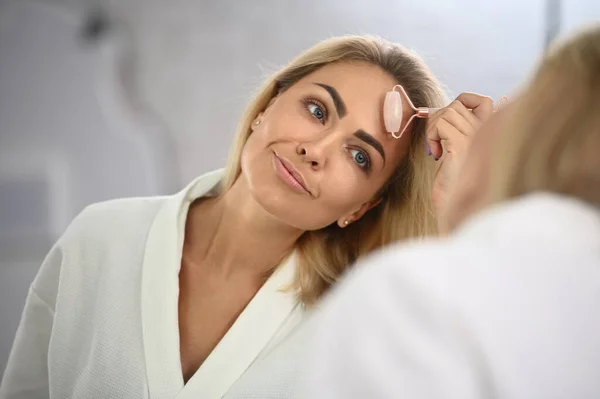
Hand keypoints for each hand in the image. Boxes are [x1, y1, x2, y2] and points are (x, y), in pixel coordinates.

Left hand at [427, 92, 494, 212]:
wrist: (455, 205)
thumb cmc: (454, 182)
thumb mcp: (456, 151)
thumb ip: (453, 131)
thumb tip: (436, 111)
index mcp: (489, 133)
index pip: (483, 101)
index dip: (464, 102)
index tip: (448, 121)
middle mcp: (486, 133)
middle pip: (457, 105)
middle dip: (438, 119)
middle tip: (435, 141)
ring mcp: (476, 138)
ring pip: (447, 112)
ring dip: (433, 129)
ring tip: (436, 148)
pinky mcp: (461, 145)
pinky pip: (441, 124)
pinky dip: (431, 136)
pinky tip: (436, 154)